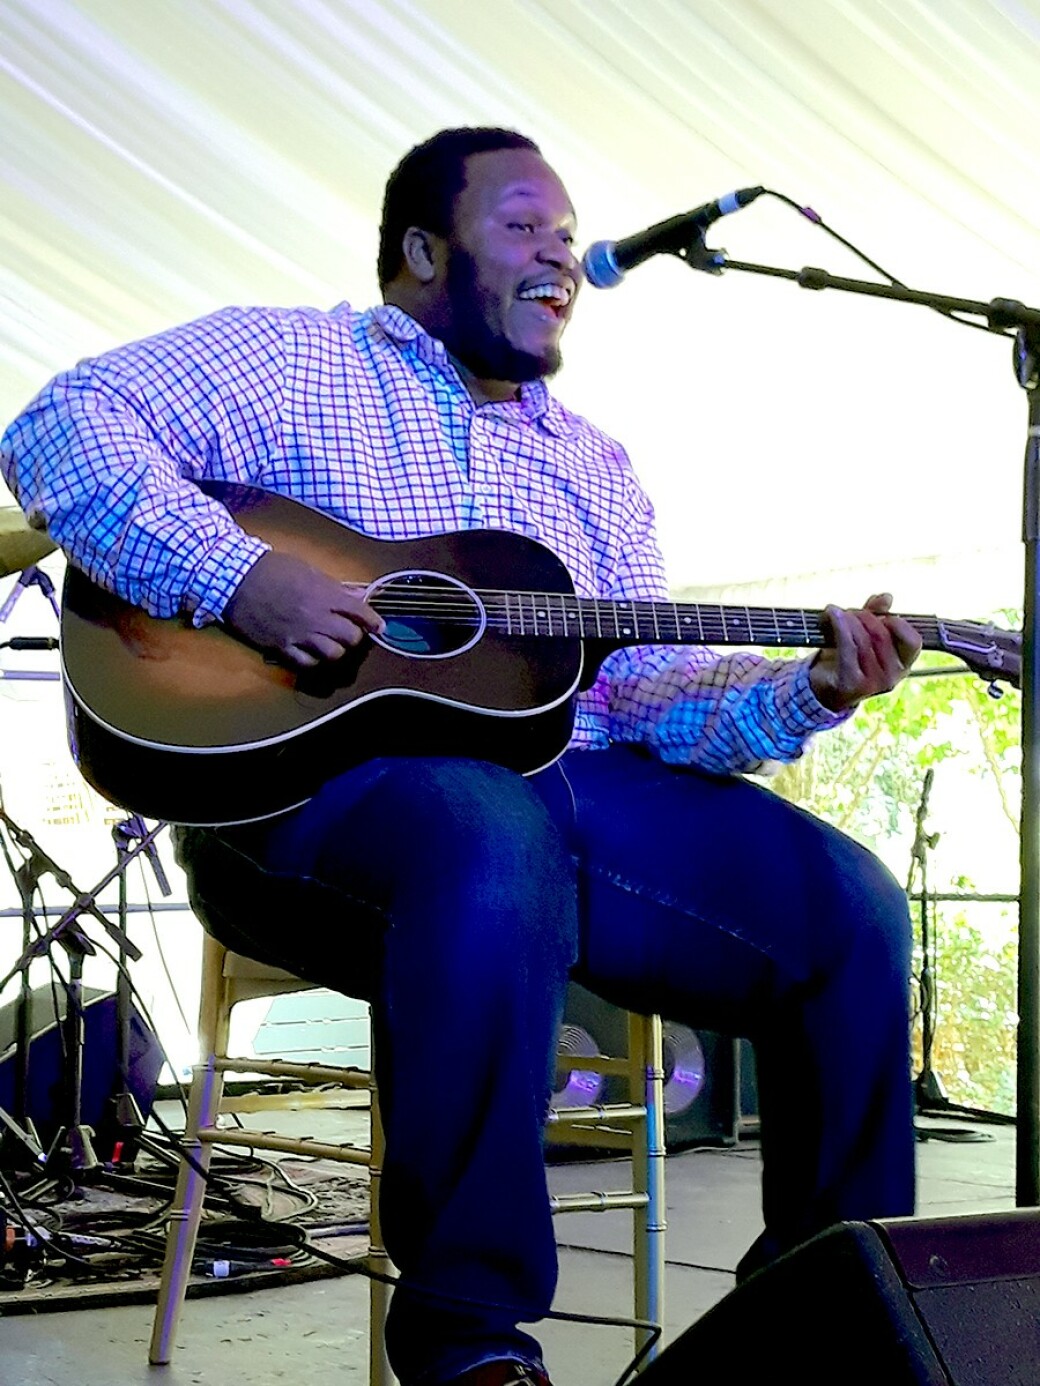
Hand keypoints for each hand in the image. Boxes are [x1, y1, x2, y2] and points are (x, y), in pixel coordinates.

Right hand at [222, 550, 384, 668]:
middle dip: (354, 636)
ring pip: (332, 654)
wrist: (235, 580)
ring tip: (331, 644)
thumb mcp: (307, 569)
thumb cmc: (272, 569)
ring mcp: (298, 634)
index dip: (373, 621)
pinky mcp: (281, 646)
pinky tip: (312, 653)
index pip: (359, 612)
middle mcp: (315, 617)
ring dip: (336, 650)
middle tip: (349, 632)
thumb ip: (333, 586)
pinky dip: (314, 660)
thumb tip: (357, 595)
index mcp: (323, 594)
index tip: (379, 627)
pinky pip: (307, 664)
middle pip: (350, 637)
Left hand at [809, 592, 921, 712]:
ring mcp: (873, 683)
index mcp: (903, 664)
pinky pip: (847, 646)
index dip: (896, 623)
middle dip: (864, 616)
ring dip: (847, 619)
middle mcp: (893, 676)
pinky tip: (830, 613)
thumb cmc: (848, 657)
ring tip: (835, 613)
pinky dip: (838, 625)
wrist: (823, 686)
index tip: (880, 616)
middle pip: (882, 634)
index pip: (912, 641)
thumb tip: (886, 597)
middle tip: (847, 612)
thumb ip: (877, 614)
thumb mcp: (864, 633)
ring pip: (863, 638)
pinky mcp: (851, 683)